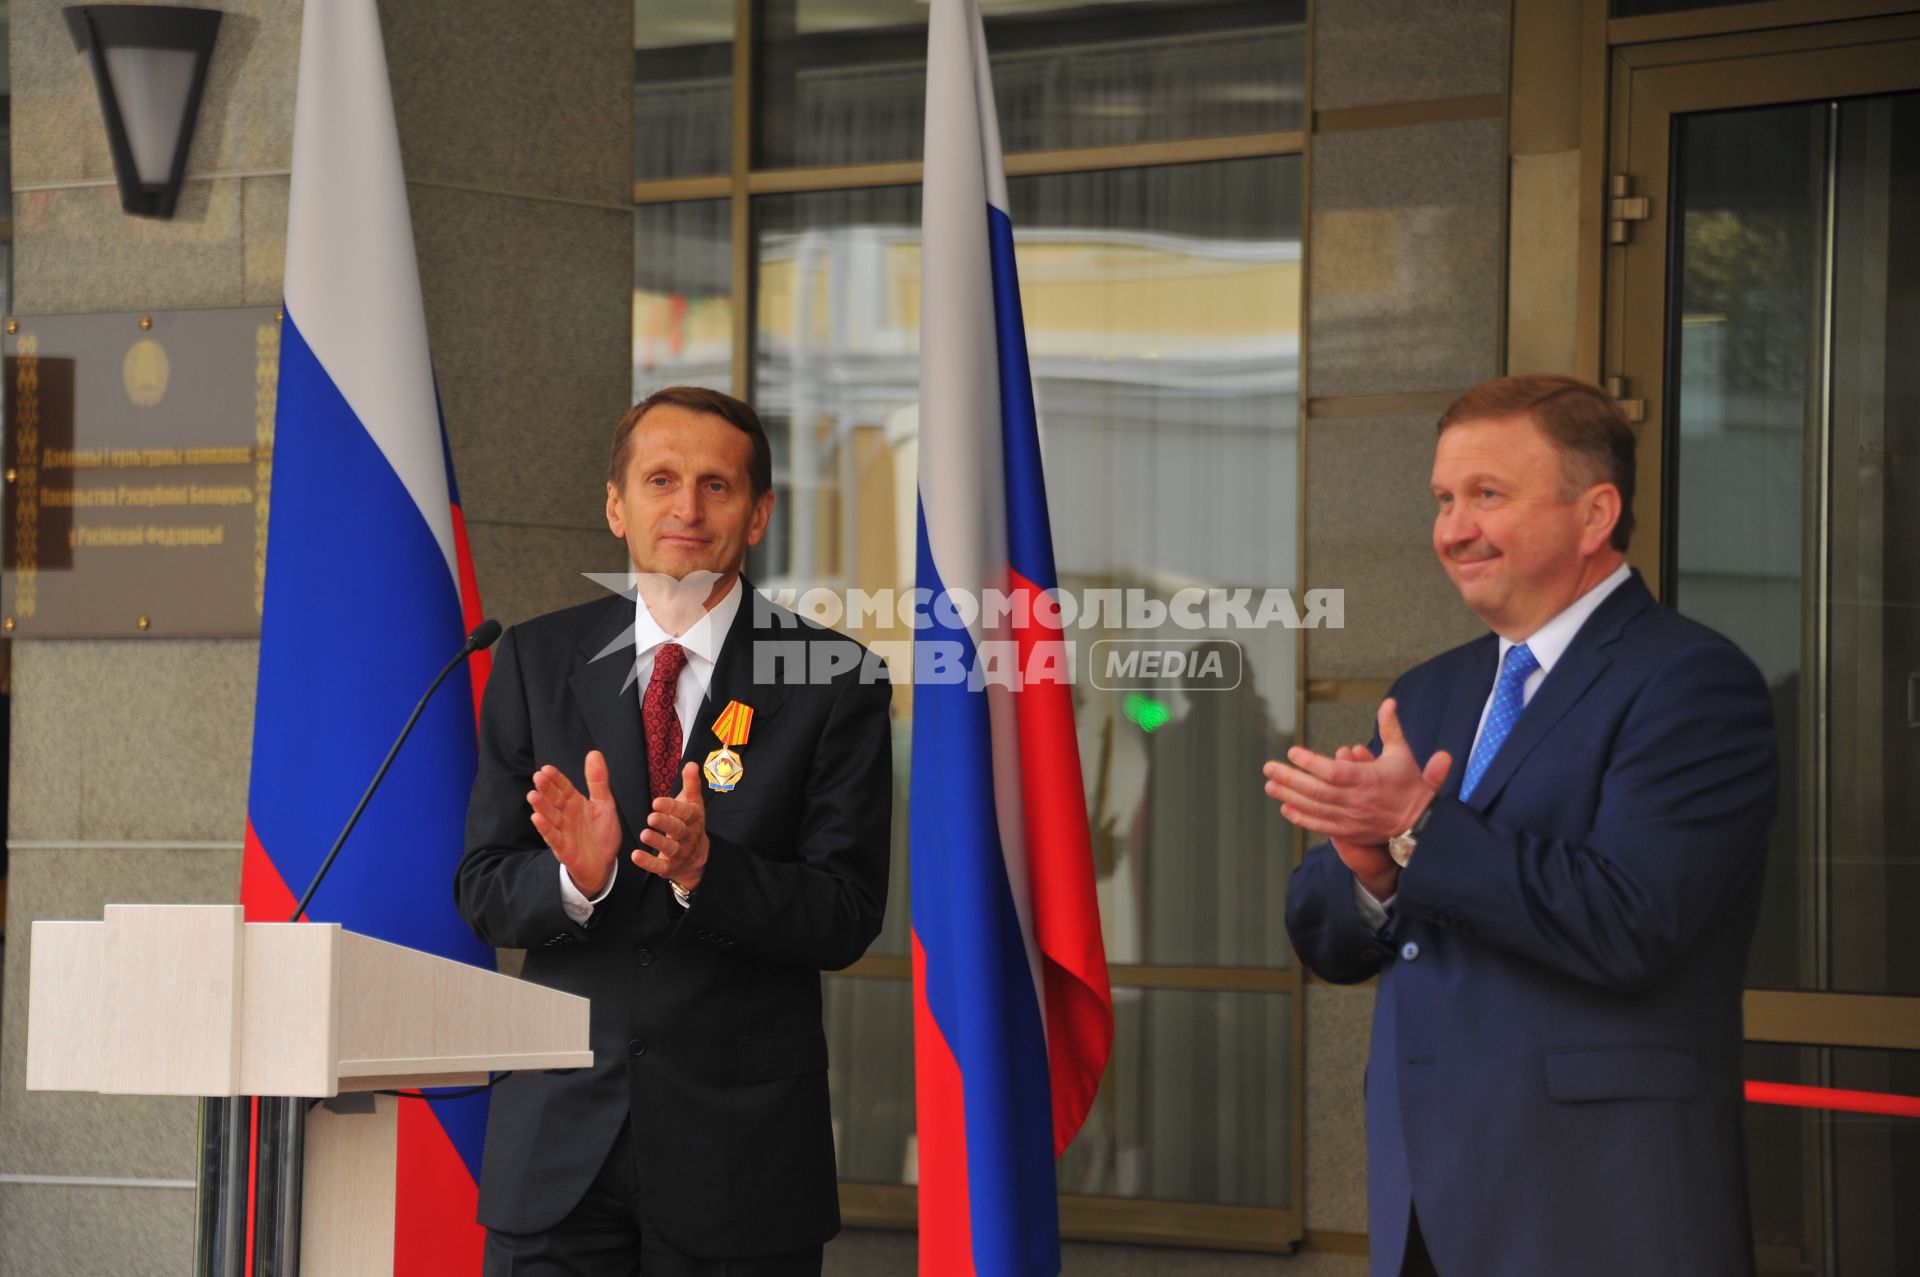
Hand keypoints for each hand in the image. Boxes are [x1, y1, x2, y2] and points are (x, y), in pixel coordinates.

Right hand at [528, 751, 621, 896]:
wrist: (604, 863)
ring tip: (532, 795)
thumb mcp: (605, 803)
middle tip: (538, 776)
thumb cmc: (603, 833)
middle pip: (554, 799)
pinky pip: (552, 836)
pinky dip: (544, 827)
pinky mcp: (562, 847)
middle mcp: (565, 814)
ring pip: (549, 816)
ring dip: (541, 806)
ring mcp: (562, 830)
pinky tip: (537, 818)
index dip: (556, 778)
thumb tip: (594, 753)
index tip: (547, 768)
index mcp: (575, 802)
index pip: (563, 787)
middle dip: (546, 788)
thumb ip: (598, 780)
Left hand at [634, 761, 709, 892]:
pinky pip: (660, 867)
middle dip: (666, 823)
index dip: (672, 807)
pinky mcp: (670, 867)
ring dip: (657, 842)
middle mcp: (689, 836)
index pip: (685, 812)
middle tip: (651, 817)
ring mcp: (680, 853)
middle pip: (679, 830)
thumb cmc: (690, 824)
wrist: (697, 858)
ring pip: (671, 848)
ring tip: (644, 834)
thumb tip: (691, 763)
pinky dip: (648, 862)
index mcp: (694, 818)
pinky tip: (635, 856)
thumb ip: (691, 784)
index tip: (657, 801)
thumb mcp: (693, 804)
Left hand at [1262, 698, 1451, 844]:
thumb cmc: (1410, 786)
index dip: (1310, 763)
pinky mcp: (1349, 832)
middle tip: (1269, 768)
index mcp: (1367, 780)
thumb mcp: (1402, 754)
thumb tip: (1389, 703)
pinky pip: (1321, 826)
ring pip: (1315, 808)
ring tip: (1270, 785)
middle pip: (1317, 790)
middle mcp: (1356, 801)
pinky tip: (1286, 809)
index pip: (1333, 772)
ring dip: (1290, 796)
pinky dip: (1302, 818)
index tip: (1293, 752)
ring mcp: (1351, 818)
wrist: (1421, 823)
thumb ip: (1391, 728)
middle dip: (1290, 779)